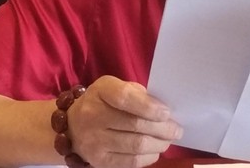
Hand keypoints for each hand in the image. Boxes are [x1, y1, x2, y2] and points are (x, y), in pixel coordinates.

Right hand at [65, 76, 182, 167]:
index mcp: (101, 91)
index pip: (126, 99)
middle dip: (163, 129)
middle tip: (177, 130)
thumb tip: (163, 110)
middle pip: (136, 125)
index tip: (167, 113)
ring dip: (159, 144)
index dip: (150, 107)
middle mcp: (93, 116)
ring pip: (136, 146)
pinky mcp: (98, 161)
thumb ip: (138, 95)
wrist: (72, 125)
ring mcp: (93, 141)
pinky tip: (155, 151)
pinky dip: (148, 157)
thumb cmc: (103, 102)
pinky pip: (130, 162)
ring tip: (168, 140)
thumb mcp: (116, 87)